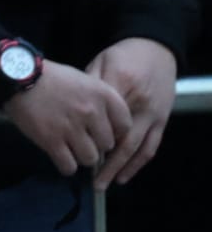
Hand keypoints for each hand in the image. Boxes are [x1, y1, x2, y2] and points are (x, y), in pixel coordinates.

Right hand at [2, 60, 130, 177]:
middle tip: (82, 138)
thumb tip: (109, 129)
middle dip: (96, 144)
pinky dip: (65, 165)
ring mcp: (71, 127)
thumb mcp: (83, 80)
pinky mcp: (51, 140)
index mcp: (102, 94)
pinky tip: (60, 155)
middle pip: (107, 145)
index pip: (125, 126)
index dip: (115, 132)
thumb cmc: (51, 77)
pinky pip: (68, 166)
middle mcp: (91, 112)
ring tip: (70, 148)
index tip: (103, 131)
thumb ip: (100, 102)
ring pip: (90, 159)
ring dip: (81, 156)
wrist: (18, 76)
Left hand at [86, 37, 177, 188]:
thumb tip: (71, 107)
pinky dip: (138, 163)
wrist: (155, 49)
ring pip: (137, 148)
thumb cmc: (123, 55)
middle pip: (120, 139)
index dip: (86, 136)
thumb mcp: (100, 63)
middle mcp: (138, 104)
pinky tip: (125, 174)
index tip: (69, 150)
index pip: (99, 119)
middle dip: (105, 162)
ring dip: (121, 168)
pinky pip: (151, 146)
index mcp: (119, 86)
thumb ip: (88, 86)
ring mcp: (153, 114)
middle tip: (90, 178)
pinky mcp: (162, 119)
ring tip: (105, 182)